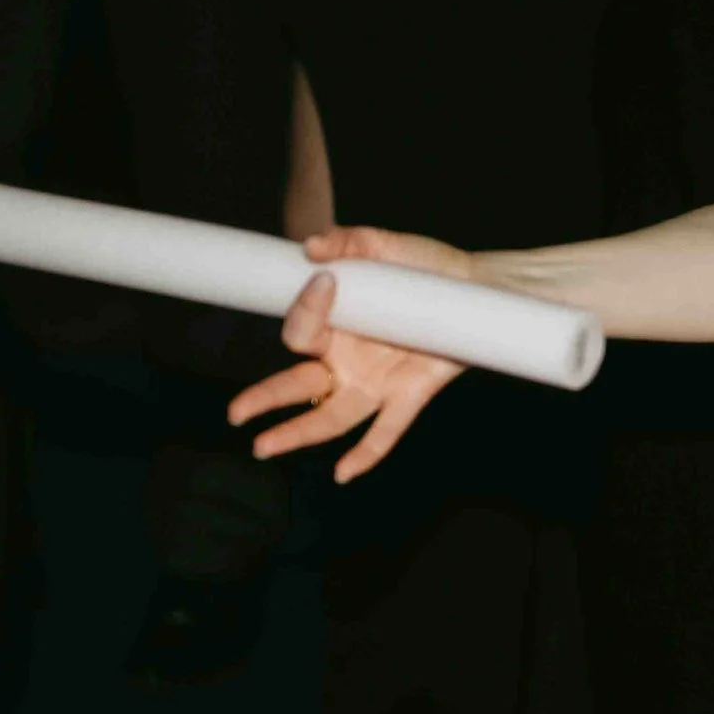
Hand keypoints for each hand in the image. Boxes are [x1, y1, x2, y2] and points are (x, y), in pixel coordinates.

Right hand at [226, 227, 474, 483]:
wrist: (476, 287)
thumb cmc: (424, 267)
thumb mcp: (386, 245)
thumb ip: (348, 240)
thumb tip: (312, 246)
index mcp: (334, 326)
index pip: (302, 331)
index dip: (306, 310)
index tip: (324, 282)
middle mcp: (346, 360)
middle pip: (298, 385)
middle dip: (266, 399)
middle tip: (237, 412)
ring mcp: (375, 381)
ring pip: (331, 416)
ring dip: (298, 433)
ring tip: (264, 446)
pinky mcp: (409, 395)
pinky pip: (386, 431)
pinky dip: (366, 453)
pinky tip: (344, 473)